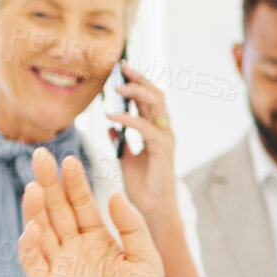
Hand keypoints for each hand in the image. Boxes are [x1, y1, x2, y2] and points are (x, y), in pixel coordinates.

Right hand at [17, 149, 164, 276]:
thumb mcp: (146, 260)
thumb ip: (132, 227)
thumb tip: (114, 195)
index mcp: (98, 239)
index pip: (82, 204)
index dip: (74, 182)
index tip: (70, 160)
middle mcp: (75, 249)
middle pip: (57, 210)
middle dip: (49, 184)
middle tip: (40, 156)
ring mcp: (58, 267)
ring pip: (42, 231)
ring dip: (36, 209)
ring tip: (34, 187)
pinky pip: (33, 263)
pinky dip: (29, 246)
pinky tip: (32, 228)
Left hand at [105, 61, 178, 223]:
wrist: (152, 209)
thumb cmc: (143, 186)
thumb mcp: (126, 158)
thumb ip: (121, 140)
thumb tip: (111, 125)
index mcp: (155, 130)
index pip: (149, 98)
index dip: (137, 82)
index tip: (122, 69)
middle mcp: (163, 130)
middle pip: (155, 94)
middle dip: (139, 78)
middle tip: (122, 66)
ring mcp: (165, 137)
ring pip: (156, 104)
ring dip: (136, 92)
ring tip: (117, 87)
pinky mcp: (163, 148)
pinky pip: (144, 127)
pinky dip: (127, 119)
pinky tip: (111, 116)